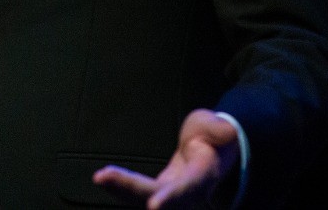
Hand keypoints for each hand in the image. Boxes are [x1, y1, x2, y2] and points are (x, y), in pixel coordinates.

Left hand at [92, 109, 239, 208]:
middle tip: (103, 176)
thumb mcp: (219, 127)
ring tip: (100, 177)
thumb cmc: (215, 138)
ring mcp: (171, 195)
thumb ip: (219, 129)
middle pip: (157, 195)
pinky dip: (120, 186)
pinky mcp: (158, 191)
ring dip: (120, 189)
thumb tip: (227, 130)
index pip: (188, 189)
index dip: (171, 197)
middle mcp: (187, 193)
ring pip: (144, 197)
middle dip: (130, 188)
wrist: (213, 152)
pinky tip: (103, 179)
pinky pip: (137, 192)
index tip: (153, 205)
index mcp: (204, 175)